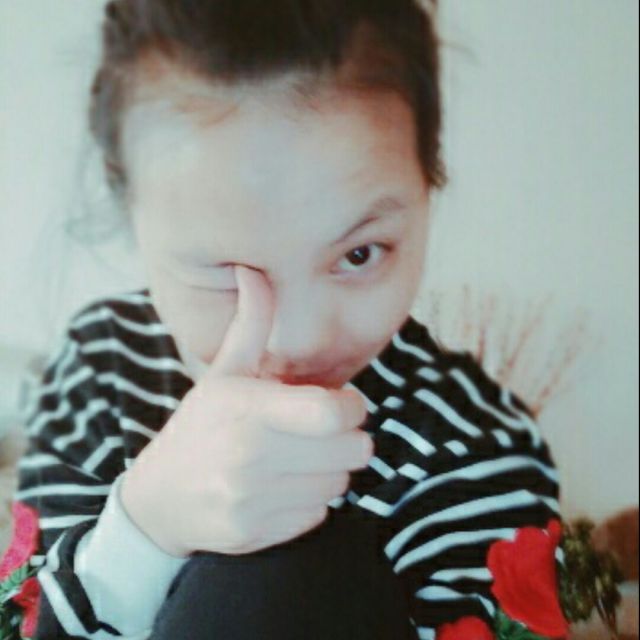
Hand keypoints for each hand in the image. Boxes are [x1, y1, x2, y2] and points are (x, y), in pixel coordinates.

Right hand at [120, 265, 372, 557]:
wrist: (159, 498)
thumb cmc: (201, 426)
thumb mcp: (224, 372)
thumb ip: (250, 323)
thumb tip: (253, 269)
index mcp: (245, 409)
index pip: (332, 413)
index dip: (350, 406)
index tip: (338, 402)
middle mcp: (247, 457)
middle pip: (350, 451)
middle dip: (346, 438)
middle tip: (322, 430)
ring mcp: (250, 501)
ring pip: (338, 484)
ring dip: (330, 468)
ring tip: (299, 457)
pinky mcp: (255, 534)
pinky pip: (319, 514)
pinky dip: (312, 500)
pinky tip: (283, 486)